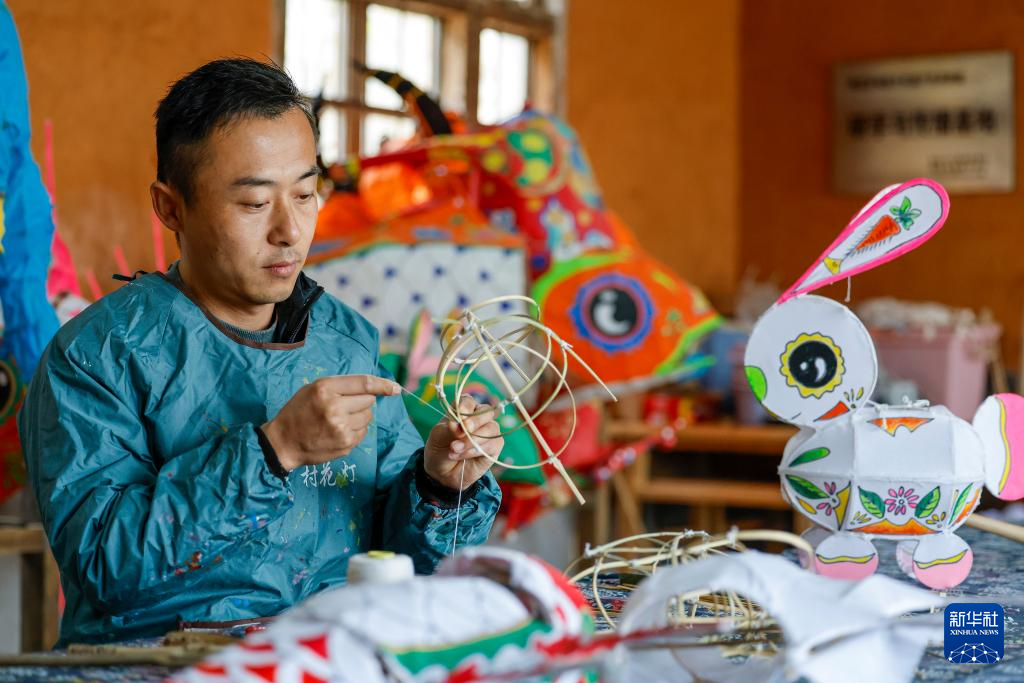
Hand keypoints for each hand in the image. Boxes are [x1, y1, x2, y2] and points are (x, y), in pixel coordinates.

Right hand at [261, 374, 399, 471]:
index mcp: (325, 389)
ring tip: (339, 420)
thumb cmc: (299, 411)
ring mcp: (341, 428)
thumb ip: (341, 386)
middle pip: (368, 400)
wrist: (283, 442)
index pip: (364, 383)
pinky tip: (338, 431)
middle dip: (360, 402)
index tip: (395, 388)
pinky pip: (363, 432)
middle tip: (342, 406)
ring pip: (368, 417)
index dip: (383, 385)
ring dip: (359, 416)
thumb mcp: (313, 389)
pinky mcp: (345, 444)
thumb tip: (375, 388)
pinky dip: (355, 430)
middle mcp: (335, 407)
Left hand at [423, 395, 503, 489]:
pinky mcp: (494, 446)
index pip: (468, 401)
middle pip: (486, 411)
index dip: (465, 408)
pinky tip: (463, 455)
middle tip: (460, 433)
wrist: (442, 472)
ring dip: (471, 440)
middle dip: (474, 422)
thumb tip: (459, 425)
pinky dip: (476, 450)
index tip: (457, 421)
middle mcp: (478, 417)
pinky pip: (493, 443)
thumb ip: (449, 429)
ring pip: (490, 428)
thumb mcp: (438, 436)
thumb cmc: (439, 448)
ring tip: (454, 449)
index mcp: (463, 409)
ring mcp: (488, 431)